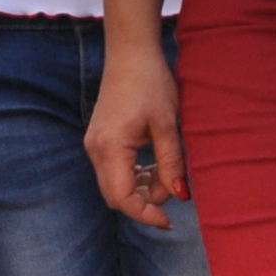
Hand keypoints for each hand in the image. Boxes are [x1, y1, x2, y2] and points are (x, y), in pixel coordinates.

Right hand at [84, 35, 186, 230]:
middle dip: (145, 201)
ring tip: (167, 172)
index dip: (145, 214)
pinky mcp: (100, 139)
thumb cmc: (150, 83)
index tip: (169, 221)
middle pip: (115, 195)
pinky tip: (154, 163)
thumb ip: (171, 163)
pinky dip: (135, 175)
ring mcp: (95, 144)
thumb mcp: (167, 125)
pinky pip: (115, 170)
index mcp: (110, 147)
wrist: (131, 54)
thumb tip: (180, 195)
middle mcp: (96, 149)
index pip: (122, 198)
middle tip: (174, 189)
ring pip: (115, 184)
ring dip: (141, 188)